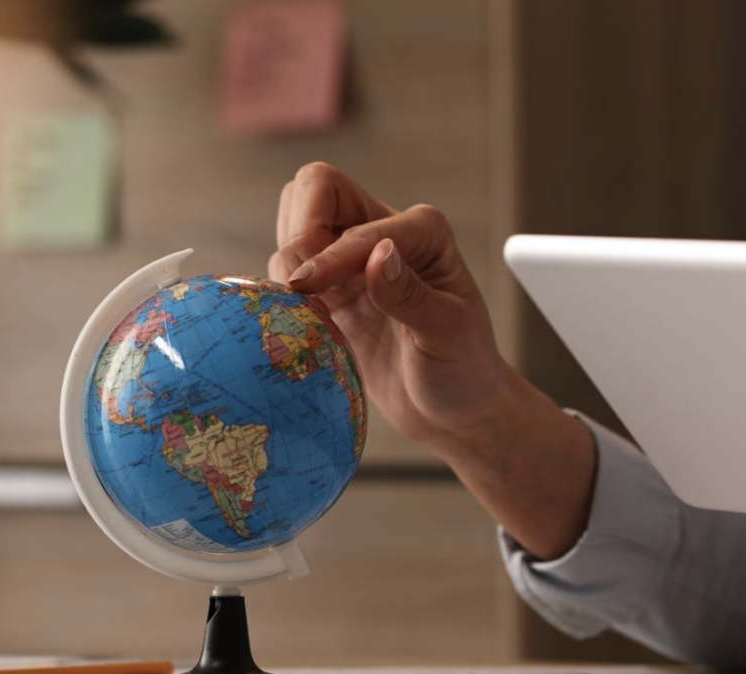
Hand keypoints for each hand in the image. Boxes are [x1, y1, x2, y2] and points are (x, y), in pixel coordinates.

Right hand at [268, 163, 595, 558]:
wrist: (452, 412)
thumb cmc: (464, 369)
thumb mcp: (448, 334)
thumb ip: (410, 295)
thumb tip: (378, 254)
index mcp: (422, 231)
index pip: (357, 219)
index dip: (330, 253)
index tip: (310, 290)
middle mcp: (384, 233)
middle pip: (314, 189)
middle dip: (298, 232)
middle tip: (303, 288)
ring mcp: (352, 262)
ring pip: (293, 226)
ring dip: (288, 264)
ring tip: (308, 312)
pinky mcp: (330, 294)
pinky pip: (287, 272)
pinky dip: (282, 292)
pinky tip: (302, 325)